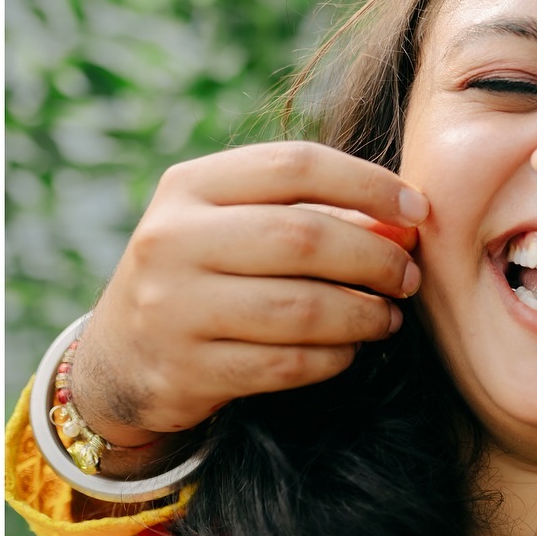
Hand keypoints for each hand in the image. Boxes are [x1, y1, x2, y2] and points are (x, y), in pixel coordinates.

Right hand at [70, 141, 429, 454]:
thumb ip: (311, 213)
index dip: (369, 184)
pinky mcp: (184, 371)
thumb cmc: (205, 273)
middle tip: (408, 275)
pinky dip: (334, 358)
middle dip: (375, 257)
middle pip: (304, 237)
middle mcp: (172, 239)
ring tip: (387, 316)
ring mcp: (172, 308)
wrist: (119, 356)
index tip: (418, 211)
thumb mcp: (235, 225)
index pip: (296, 165)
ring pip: (301, 308)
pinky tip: (349, 349)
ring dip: (363, 314)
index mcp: (190, 185)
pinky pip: (286, 364)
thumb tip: (406, 222)